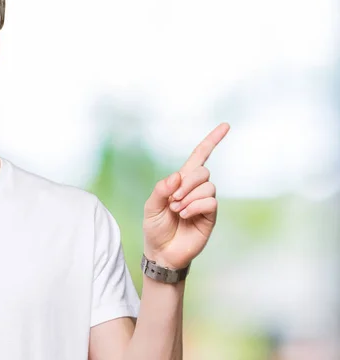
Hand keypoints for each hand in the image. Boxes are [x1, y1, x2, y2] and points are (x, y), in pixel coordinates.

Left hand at [142, 122, 229, 269]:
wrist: (161, 252)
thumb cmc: (155, 228)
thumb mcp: (151, 206)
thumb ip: (161, 189)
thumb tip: (177, 176)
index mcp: (181, 182)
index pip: (200, 156)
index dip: (212, 141)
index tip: (225, 126)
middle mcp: (196, 190)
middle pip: (203, 171)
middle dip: (186, 183)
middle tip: (173, 200)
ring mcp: (204, 203)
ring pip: (207, 186)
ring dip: (189, 197)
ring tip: (177, 211)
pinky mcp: (210, 217)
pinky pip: (210, 202)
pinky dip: (195, 206)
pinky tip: (184, 215)